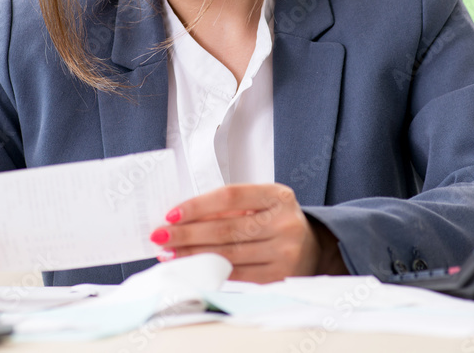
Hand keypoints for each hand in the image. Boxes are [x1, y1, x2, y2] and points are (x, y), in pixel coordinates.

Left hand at [149, 183, 324, 282]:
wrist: (312, 248)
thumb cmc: (274, 221)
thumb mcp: (259, 204)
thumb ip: (227, 208)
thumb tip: (181, 218)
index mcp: (278, 196)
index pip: (230, 196)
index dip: (198, 205)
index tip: (171, 213)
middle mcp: (285, 223)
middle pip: (226, 229)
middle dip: (186, 234)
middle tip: (160, 236)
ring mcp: (285, 253)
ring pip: (228, 255)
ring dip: (193, 255)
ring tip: (169, 254)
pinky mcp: (279, 277)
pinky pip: (237, 276)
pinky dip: (210, 272)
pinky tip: (192, 268)